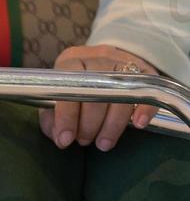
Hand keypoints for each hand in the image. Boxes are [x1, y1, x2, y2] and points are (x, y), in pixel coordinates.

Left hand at [40, 45, 158, 151]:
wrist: (102, 67)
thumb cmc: (73, 90)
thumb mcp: (55, 100)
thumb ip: (52, 119)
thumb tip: (60, 137)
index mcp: (70, 61)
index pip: (69, 85)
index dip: (67, 116)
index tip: (66, 139)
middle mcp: (97, 57)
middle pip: (98, 90)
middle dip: (90, 124)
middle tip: (85, 141)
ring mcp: (123, 60)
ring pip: (122, 92)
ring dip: (113, 124)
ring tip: (104, 142)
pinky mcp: (144, 68)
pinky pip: (149, 87)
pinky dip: (145, 108)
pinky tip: (138, 124)